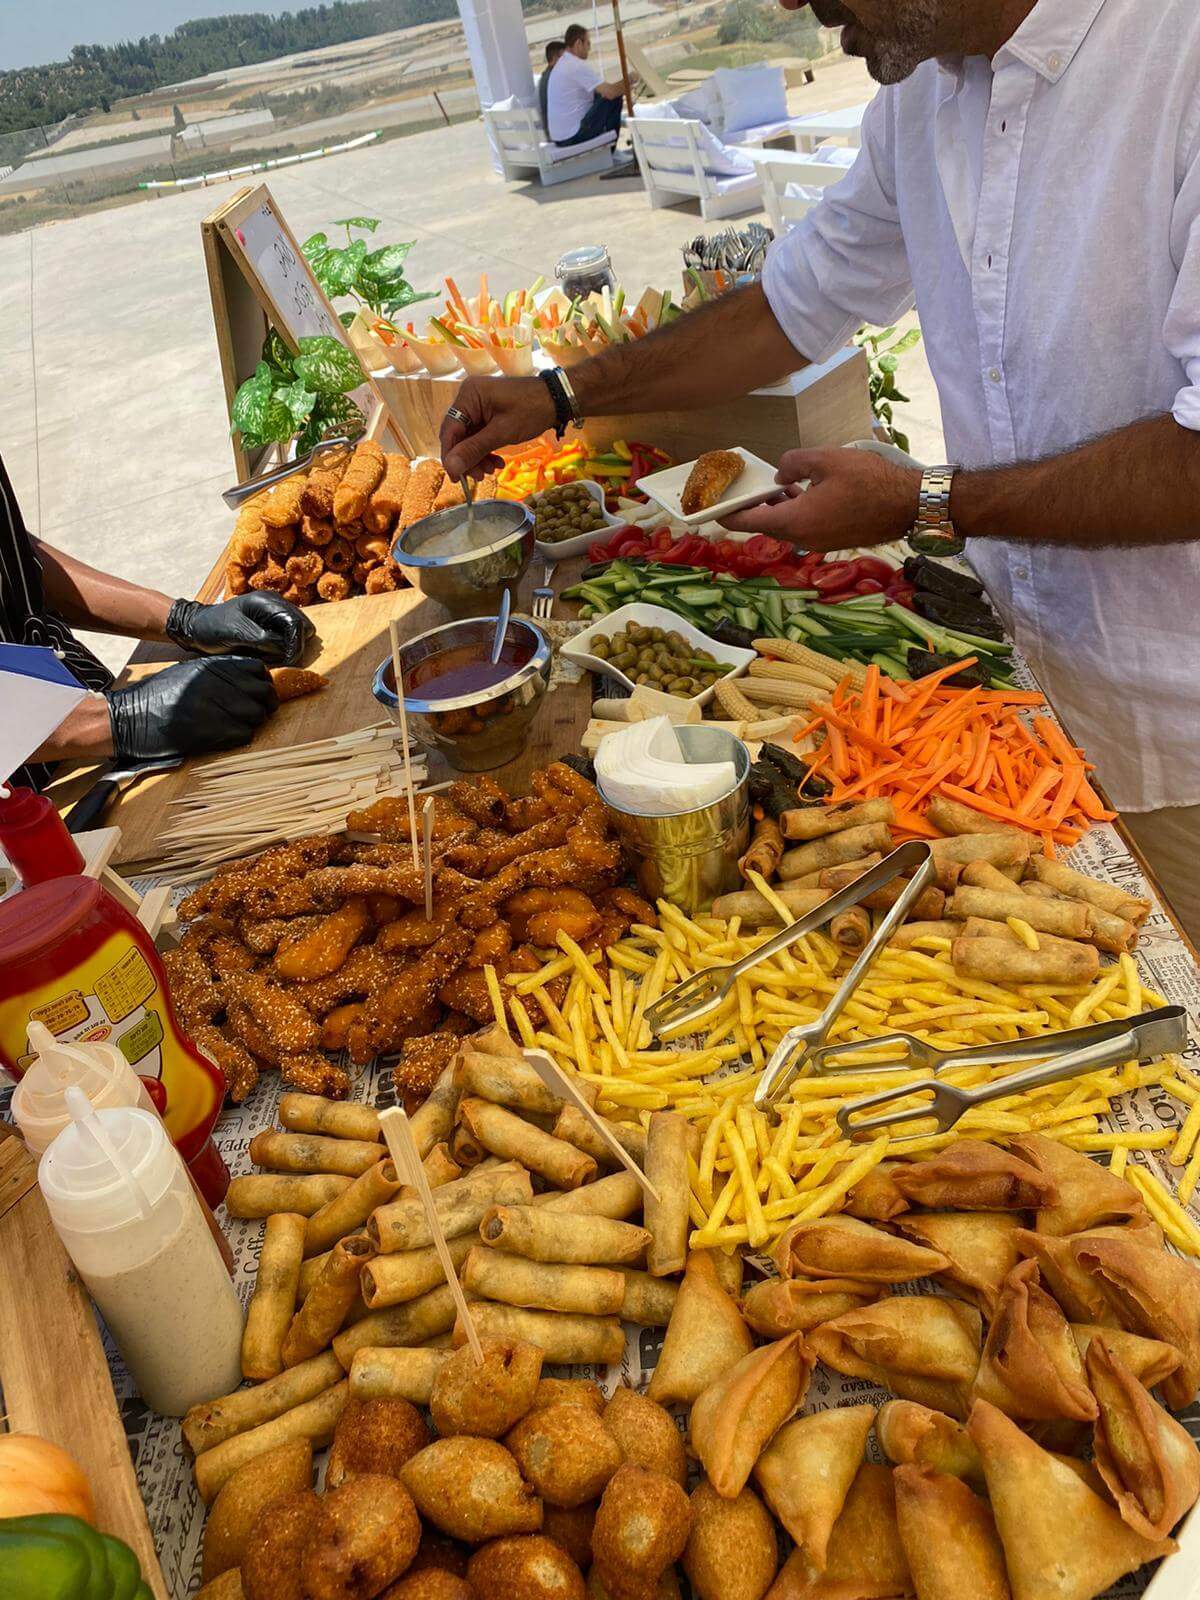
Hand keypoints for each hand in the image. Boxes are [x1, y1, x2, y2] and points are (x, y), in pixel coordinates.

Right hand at [106, 657, 275, 761]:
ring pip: (256, 716)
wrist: (128, 718)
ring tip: (238, 725)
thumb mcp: (188, 672)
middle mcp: (216, 683)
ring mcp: (213, 706)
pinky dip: (240, 737)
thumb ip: (218, 672)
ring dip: (252, 723)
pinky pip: (243, 735)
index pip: (257, 669)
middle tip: (256, 713)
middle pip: (263, 693)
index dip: (263, 682)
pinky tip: (227, 736)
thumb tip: (252, 679)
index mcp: (211, 666)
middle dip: (264, 705)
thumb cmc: (157, 696)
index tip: (259, 692)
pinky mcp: (209, 731)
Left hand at [166, 593, 313, 664]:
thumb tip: (286, 649)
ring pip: (299, 632)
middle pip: (303, 626)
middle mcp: (275, 604)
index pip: (295, 622)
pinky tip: (269, 653)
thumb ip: (263, 639)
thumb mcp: (237, 634)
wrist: (197, 626)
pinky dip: (285, 647)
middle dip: (296, 645)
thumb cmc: (212, 628)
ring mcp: (275, 613)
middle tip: (281, 661)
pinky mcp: (272, 623)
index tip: (289, 662)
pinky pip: (289, 636)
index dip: (296, 644)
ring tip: (273, 656)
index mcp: (266, 601)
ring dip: (291, 647)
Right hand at [441, 376, 555, 481]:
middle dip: (468, 458)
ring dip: (478, 457)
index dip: (450, 456)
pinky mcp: (487, 414)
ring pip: (469, 439)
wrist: (556, 399)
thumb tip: (451, 468)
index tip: (456, 478)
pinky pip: (479, 436)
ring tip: (491, 471)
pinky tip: (496, 462)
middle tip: (479, 477)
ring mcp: (478, 406)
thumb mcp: (502, 433)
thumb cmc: (531, 410)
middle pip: (458, 436)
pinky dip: (486, 450)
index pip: (450, 430)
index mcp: (468, 396)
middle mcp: (469, 398)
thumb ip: (474, 450)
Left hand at [720, 447, 920, 550]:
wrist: (907, 504)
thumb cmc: (869, 480)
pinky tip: (798, 492)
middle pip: (767, 525)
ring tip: (773, 486)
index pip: (750, 521)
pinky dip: (795, 511)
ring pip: (787, 526)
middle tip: (743, 490)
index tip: (713, 510)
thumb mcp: (825, 459)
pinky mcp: (833, 539)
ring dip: (777, 508)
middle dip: (753, 508)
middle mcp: (804, 538)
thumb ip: (793, 463)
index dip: (729, 515)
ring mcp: (819, 542)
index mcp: (796, 521)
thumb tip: (780, 476)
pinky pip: (805, 526)